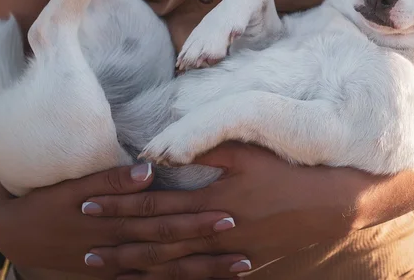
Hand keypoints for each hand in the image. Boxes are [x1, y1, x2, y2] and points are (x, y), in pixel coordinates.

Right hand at [0, 156, 244, 278]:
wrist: (20, 232)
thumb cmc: (50, 202)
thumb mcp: (74, 185)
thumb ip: (113, 178)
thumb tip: (148, 170)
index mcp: (117, 221)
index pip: (164, 220)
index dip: (195, 219)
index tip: (228, 215)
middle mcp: (123, 247)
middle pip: (172, 250)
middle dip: (209, 251)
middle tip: (244, 249)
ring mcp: (121, 265)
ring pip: (168, 272)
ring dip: (203, 272)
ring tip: (240, 269)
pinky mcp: (117, 275)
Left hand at [84, 142, 378, 278]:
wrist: (329, 204)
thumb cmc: (289, 171)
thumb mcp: (250, 152)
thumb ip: (208, 146)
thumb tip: (167, 146)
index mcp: (213, 199)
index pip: (155, 203)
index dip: (120, 205)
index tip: (88, 205)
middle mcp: (215, 230)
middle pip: (157, 240)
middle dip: (119, 243)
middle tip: (83, 249)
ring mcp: (228, 253)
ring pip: (175, 265)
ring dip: (139, 268)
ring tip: (109, 272)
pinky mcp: (243, 265)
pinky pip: (201, 278)